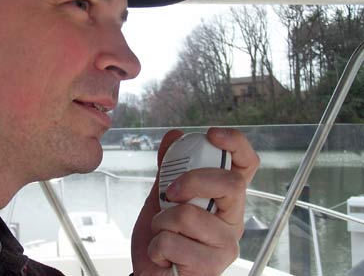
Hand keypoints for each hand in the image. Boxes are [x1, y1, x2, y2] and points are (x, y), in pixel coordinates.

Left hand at [131, 128, 259, 275]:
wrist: (150, 273)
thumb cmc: (164, 237)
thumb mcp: (163, 195)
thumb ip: (170, 167)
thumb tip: (175, 135)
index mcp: (224, 198)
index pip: (246, 165)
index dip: (236, 144)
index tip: (212, 134)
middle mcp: (232, 219)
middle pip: (230, 184)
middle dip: (192, 180)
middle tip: (170, 193)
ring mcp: (225, 245)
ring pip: (190, 215)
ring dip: (161, 222)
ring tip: (162, 233)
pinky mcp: (211, 266)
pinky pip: (174, 242)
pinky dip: (156, 246)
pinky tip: (162, 255)